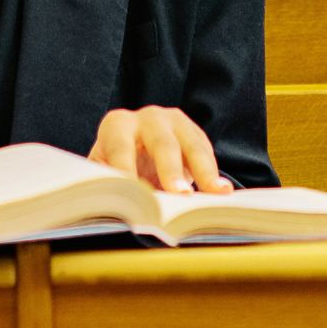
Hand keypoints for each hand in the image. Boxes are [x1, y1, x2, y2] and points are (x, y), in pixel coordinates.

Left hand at [89, 105, 232, 194]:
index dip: (126, 169)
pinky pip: (206, 151)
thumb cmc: (116, 165)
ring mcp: (174, 121)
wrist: (136, 149)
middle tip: (180, 196)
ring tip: (217, 193)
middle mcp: (147, 117)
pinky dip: (214, 172)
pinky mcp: (194, 131)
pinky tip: (223, 191)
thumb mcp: (103, 172)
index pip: (120, 148)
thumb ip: (105, 184)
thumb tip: (114, 210)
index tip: (135, 194)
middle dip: (171, 171)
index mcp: (117, 125)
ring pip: (192, 145)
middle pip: (161, 143)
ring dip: (205, 171)